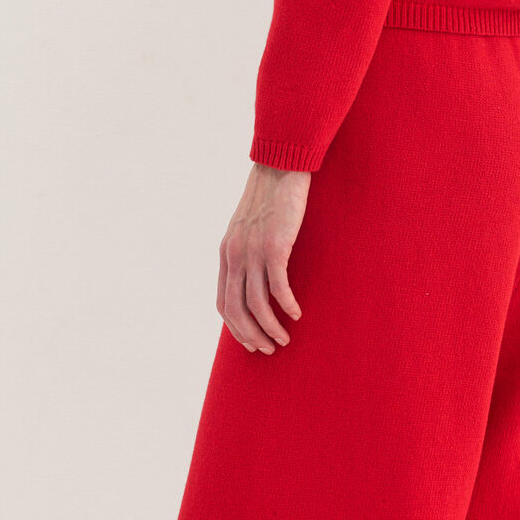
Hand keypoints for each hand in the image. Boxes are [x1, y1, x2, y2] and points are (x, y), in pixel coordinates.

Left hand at [216, 162, 309, 351]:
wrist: (279, 169)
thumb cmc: (270, 200)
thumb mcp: (249, 229)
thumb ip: (248, 253)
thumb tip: (257, 277)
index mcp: (227, 254)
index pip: (223, 302)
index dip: (235, 327)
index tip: (251, 342)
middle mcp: (234, 256)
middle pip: (236, 309)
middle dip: (251, 335)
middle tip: (268, 350)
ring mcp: (252, 251)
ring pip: (256, 303)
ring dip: (270, 327)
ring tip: (284, 340)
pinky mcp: (273, 246)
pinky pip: (277, 286)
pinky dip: (286, 305)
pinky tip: (296, 314)